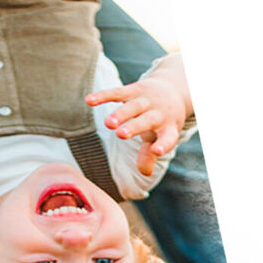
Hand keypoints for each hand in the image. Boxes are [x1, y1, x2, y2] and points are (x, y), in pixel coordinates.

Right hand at [89, 51, 193, 176]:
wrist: (174, 89)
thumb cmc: (163, 122)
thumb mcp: (161, 138)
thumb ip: (149, 156)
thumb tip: (146, 173)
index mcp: (168, 128)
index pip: (168, 138)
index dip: (163, 144)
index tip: (157, 150)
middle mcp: (159, 113)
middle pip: (146, 121)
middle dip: (134, 127)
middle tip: (120, 134)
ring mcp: (146, 100)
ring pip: (132, 107)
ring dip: (120, 115)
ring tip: (108, 124)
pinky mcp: (135, 89)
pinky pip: (118, 92)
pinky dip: (103, 96)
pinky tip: (88, 101)